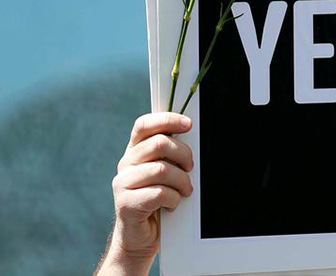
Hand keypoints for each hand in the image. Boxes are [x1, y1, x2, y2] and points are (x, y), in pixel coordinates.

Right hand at [96, 113, 193, 274]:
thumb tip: (190, 132)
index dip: (167, 119)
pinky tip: (172, 204)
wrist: (141, 237)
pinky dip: (173, 199)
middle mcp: (126, 164)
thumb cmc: (158, 201)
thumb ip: (170, 154)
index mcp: (135, 151)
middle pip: (159, 144)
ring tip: (185, 191)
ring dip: (181, 182)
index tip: (189, 124)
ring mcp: (123, 183)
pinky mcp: (126, 203)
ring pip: (161, 169)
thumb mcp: (166, 172)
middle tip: (190, 169)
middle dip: (183, 155)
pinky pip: (158, 193)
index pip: (145, 125)